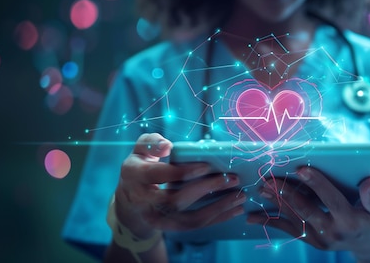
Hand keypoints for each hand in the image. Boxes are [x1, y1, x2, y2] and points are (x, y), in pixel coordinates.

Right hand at [114, 133, 245, 237]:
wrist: (130, 198)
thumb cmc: (142, 166)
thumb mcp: (141, 149)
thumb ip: (152, 142)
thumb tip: (167, 146)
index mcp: (134, 175)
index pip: (158, 175)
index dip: (182, 172)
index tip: (207, 166)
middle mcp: (142, 199)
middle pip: (175, 200)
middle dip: (206, 189)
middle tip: (231, 179)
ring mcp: (154, 217)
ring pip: (187, 219)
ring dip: (217, 209)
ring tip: (239, 197)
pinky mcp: (168, 228)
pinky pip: (194, 226)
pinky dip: (216, 218)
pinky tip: (234, 210)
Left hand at [248, 167, 369, 262]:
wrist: (369, 245)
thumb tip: (368, 181)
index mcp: (349, 220)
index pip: (330, 199)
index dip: (316, 183)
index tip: (301, 169)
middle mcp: (332, 232)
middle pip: (306, 210)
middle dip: (287, 193)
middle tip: (270, 179)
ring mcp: (319, 239)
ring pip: (293, 219)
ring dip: (275, 204)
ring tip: (260, 190)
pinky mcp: (310, 241)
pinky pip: (288, 230)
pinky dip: (270, 222)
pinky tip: (252, 216)